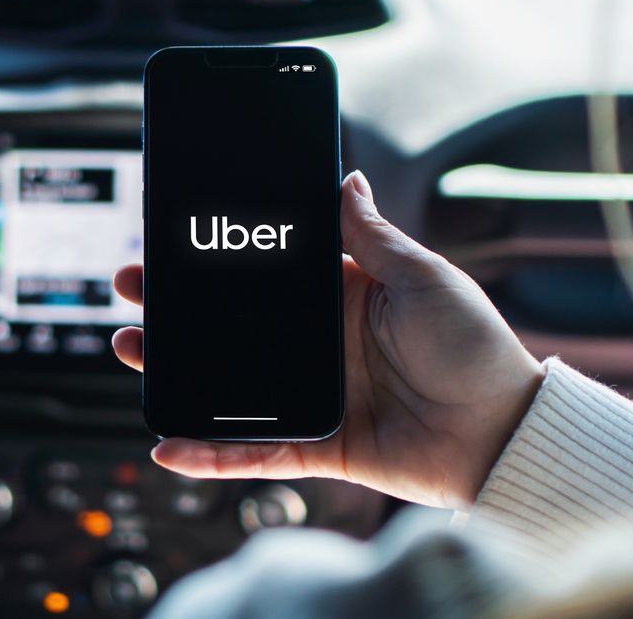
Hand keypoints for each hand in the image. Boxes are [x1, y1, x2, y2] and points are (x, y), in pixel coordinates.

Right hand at [112, 171, 545, 508]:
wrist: (503, 432)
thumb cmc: (475, 348)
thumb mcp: (423, 277)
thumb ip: (373, 235)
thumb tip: (346, 178)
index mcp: (342, 298)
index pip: (264, 274)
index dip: (217, 260)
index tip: (173, 243)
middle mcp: (320, 346)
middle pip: (232, 326)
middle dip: (177, 309)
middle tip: (131, 290)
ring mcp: (314, 396)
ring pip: (228, 386)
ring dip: (176, 370)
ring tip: (129, 347)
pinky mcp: (319, 445)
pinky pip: (255, 452)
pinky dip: (212, 453)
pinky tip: (168, 445)